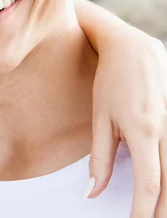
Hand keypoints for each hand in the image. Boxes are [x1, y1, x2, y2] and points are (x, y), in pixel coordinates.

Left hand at [87, 32, 166, 217]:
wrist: (132, 49)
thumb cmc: (110, 83)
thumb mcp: (99, 119)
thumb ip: (99, 158)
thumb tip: (92, 193)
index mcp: (143, 131)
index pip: (149, 184)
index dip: (143, 211)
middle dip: (160, 210)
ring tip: (156, 212)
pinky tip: (165, 188)